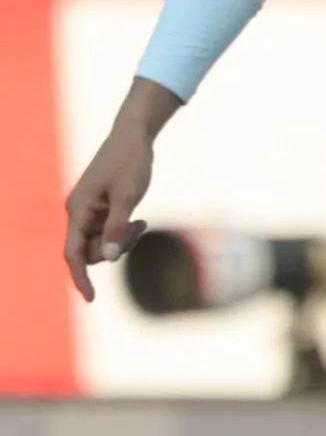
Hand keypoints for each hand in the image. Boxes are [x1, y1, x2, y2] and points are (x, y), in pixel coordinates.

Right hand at [59, 86, 178, 304]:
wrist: (133, 136)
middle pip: (92, 250)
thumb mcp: (129, 196)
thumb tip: (111, 258)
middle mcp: (78, 213)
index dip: (80, 277)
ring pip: (103, 243)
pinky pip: (109, 233)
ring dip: (123, 240)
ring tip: (141, 221)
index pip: (74, 253)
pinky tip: (141, 221)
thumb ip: (118, 227)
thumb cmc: (130, 162)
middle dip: (116, 248)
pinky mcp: (100, 209)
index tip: (91, 299)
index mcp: (77, 210)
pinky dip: (124, 232)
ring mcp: (88, 211)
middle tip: (139, 227)